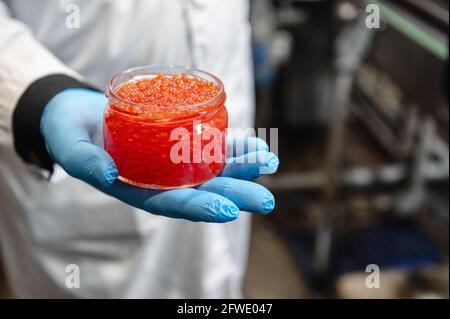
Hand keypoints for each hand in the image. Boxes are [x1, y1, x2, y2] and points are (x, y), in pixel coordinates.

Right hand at [41, 88, 278, 221]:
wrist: (80, 113)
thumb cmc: (72, 132)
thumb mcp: (69, 145)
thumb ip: (83, 162)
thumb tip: (109, 175)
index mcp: (138, 190)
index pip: (172, 204)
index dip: (200, 208)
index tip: (228, 209)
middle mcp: (162, 180)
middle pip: (203, 190)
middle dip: (235, 194)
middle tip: (266, 200)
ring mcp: (175, 162)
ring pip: (214, 168)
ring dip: (242, 167)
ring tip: (268, 162)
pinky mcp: (181, 140)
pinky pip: (212, 144)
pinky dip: (234, 144)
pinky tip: (255, 142)